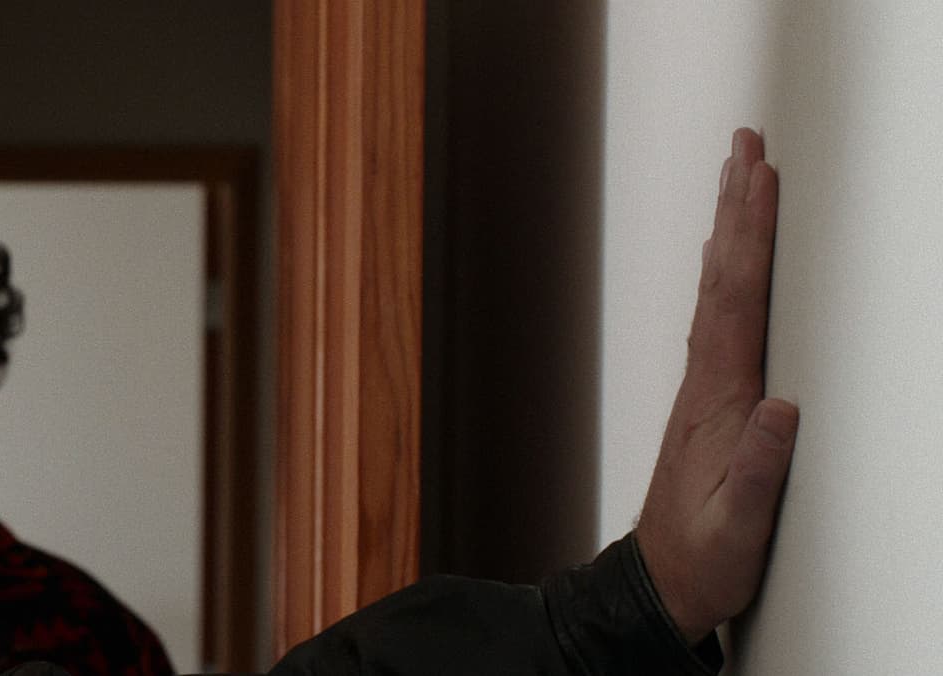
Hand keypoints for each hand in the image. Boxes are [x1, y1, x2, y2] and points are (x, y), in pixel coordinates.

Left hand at [635, 127, 799, 645]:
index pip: (736, 302)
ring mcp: (704, 389)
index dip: (750, 238)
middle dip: (736, 210)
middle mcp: (705, 383)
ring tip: (739, 177)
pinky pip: (719, 318)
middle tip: (745, 145)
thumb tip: (781, 410)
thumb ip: (758, 470)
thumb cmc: (701, 557)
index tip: (760, 181)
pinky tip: (725, 260)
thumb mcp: (738, 525)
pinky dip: (726, 276)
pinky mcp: (709, 402)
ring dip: (729, 232)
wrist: (660, 584)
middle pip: (722, 279)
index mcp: (717, 401)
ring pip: (718, 291)